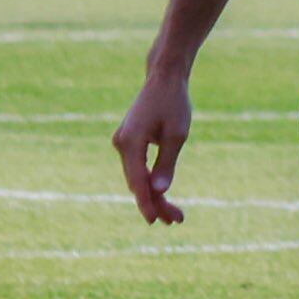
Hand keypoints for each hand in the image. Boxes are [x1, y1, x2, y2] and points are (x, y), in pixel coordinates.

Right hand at [113, 70, 191, 225]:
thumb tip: (159, 191)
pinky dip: (150, 182)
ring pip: (137, 178)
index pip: (137, 181)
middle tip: (177, 220)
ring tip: (175, 216)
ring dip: (154, 196)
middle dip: (156, 203)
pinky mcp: (129, 142)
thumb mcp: (177, 135)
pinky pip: (138, 168)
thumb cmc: (173, 102)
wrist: (163, 78)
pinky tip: (163, 198)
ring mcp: (123, 143)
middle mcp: (122, 144)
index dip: (147, 203)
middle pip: (137, 183)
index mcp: (130, 142)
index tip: (156, 221)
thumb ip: (166, 164)